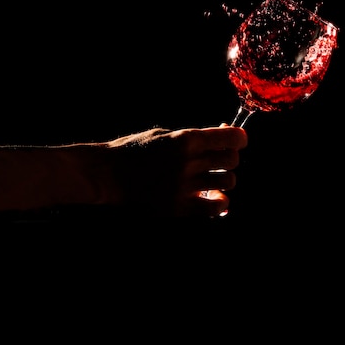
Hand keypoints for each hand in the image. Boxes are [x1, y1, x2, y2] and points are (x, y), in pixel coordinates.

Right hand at [105, 124, 247, 216]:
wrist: (105, 175)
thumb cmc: (133, 151)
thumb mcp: (163, 136)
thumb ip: (192, 140)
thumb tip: (221, 138)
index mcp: (185, 140)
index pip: (231, 138)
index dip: (239, 138)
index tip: (237, 140)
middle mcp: (188, 163)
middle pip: (232, 161)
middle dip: (230, 158)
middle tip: (219, 160)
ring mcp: (183, 187)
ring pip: (227, 183)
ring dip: (224, 180)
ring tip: (212, 180)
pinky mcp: (178, 209)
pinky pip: (215, 208)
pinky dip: (219, 203)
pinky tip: (212, 198)